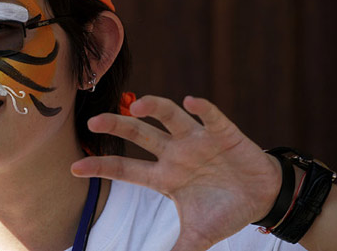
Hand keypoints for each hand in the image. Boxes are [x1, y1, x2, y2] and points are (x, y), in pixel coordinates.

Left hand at [71, 95, 281, 250]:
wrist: (262, 197)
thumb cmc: (224, 209)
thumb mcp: (197, 235)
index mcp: (164, 176)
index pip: (126, 170)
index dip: (101, 167)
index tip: (74, 168)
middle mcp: (175, 153)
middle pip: (140, 134)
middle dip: (117, 126)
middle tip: (94, 121)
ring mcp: (197, 140)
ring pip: (169, 117)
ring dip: (155, 108)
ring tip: (137, 104)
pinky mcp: (223, 133)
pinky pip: (211, 117)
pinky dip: (202, 109)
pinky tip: (191, 101)